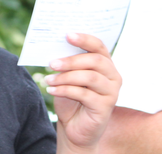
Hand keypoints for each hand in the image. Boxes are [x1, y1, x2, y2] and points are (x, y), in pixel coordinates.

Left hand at [46, 33, 121, 153]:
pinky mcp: (106, 107)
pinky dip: (64, 90)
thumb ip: (67, 62)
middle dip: (71, 60)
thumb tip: (55, 48)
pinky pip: (84, 94)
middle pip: (95, 61)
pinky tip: (51, 90)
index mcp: (105, 63)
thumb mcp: (68, 76)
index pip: (99, 46)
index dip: (84, 39)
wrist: (73, 126)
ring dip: (65, 77)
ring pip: (89, 77)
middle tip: (51, 63)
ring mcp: (112, 92)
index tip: (67, 35)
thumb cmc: (71, 97)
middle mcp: (113, 76)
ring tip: (48, 79)